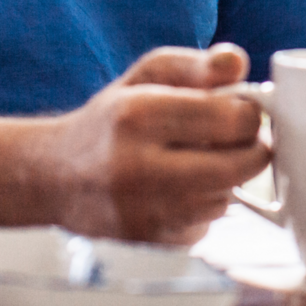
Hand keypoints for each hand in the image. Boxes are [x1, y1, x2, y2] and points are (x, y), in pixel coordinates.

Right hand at [47, 43, 269, 244]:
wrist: (56, 178)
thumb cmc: (109, 121)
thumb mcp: (146, 75)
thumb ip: (196, 65)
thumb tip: (237, 62)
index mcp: (137, 115)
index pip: (231, 119)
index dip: (249, 112)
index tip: (241, 109)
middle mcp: (136, 168)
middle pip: (238, 166)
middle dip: (249, 148)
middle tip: (236, 137)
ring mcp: (142, 212)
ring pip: (225, 197)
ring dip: (225, 179)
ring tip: (194, 160)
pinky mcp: (150, 243)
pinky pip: (206, 225)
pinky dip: (203, 206)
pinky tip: (177, 189)